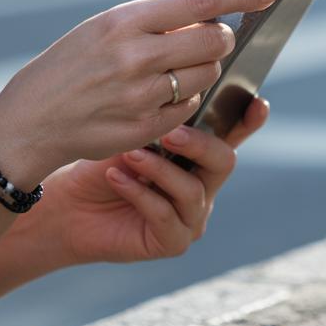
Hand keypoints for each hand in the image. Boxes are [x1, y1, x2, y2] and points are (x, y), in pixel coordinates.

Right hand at [0, 0, 275, 185]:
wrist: (29, 121)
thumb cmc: (71, 66)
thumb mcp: (103, 28)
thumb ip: (154, 20)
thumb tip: (213, 11)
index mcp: (125, 21)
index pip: (201, 1)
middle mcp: (136, 56)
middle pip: (216, 41)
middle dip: (222, 38)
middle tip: (212, 37)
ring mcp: (143, 95)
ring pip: (207, 75)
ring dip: (202, 69)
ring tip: (171, 69)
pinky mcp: (147, 127)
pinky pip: (191, 107)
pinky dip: (185, 98)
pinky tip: (157, 96)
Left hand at [21, 97, 270, 265]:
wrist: (67, 204)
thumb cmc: (99, 161)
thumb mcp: (130, 130)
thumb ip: (159, 116)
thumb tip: (176, 83)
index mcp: (199, 155)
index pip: (233, 135)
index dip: (250, 121)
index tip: (258, 104)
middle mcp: (204, 185)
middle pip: (224, 161)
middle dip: (199, 144)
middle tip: (171, 133)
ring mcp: (191, 216)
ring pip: (193, 190)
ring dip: (160, 170)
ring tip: (132, 155)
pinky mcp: (172, 241)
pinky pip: (167, 217)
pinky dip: (141, 194)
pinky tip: (118, 178)